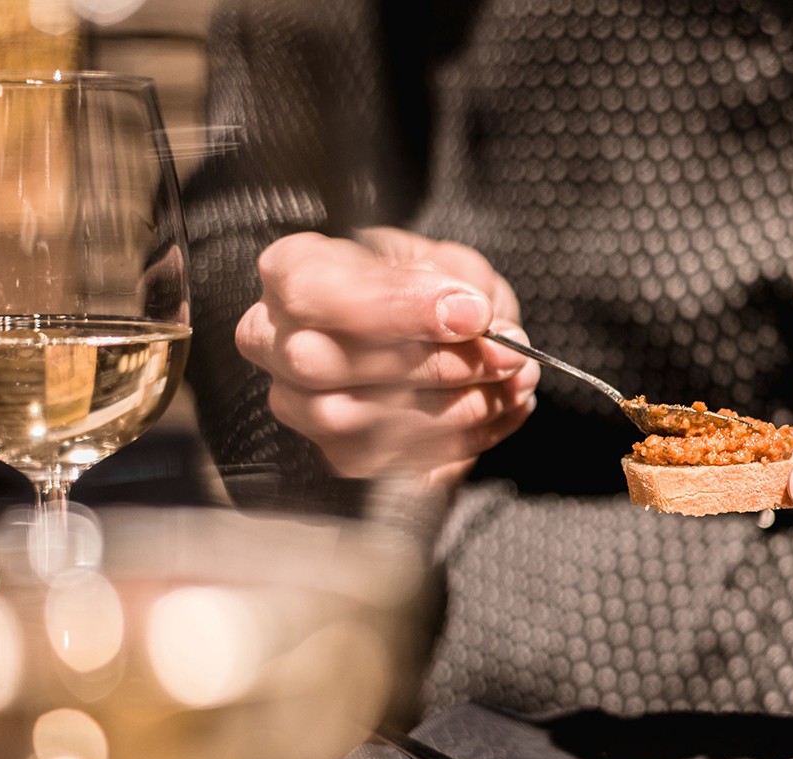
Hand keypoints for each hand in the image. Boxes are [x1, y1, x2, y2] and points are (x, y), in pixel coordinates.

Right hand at [237, 226, 539, 490]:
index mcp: (293, 273)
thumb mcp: (448, 262)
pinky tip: (503, 409)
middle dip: (432, 364)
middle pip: (322, 364)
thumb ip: (458, 281)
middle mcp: (278, 343)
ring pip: (355, 420)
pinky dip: (465, 437)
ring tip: (514, 380)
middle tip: (504, 353)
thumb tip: (474, 319)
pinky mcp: (340, 455)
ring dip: (455, 405)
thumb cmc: (430, 288)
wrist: (440, 329)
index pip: (309, 292)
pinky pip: (391, 461)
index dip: (395, 307)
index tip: (472, 313)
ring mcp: (302, 406)